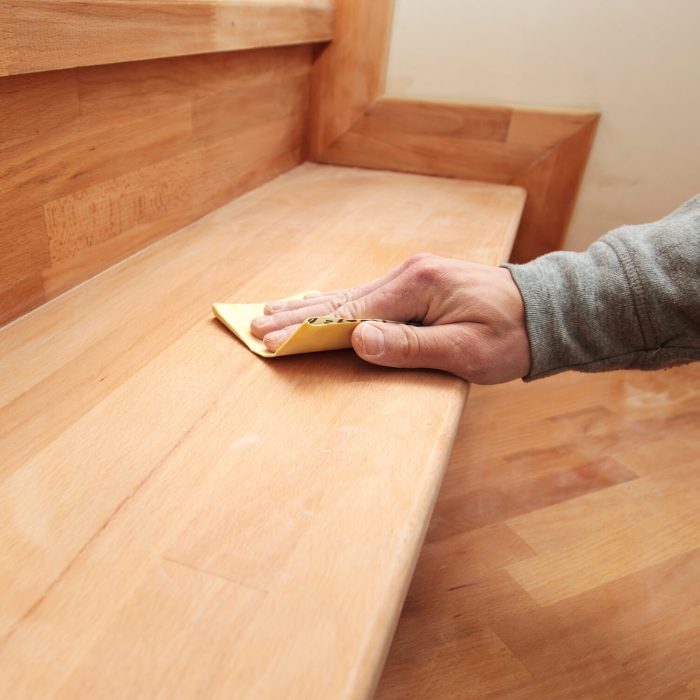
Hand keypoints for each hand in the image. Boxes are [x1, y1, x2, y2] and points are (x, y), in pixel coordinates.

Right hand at [250, 254, 530, 383]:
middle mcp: (407, 275)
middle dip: (296, 315)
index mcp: (416, 286)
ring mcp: (410, 278)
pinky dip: (334, 304)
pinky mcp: (415, 286)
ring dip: (309, 308)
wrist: (543, 310)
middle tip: (255, 325)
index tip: (272, 341)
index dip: (308, 331)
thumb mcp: (465, 349)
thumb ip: (409, 346)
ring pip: (349, 296)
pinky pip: (365, 297)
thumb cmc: (510, 335)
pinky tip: (316, 305)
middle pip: (340, 300)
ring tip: (273, 311)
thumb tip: (356, 341)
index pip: (349, 313)